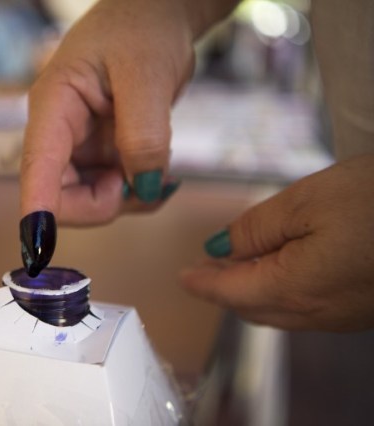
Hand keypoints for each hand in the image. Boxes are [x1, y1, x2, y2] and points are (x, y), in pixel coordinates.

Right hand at [20, 0, 195, 224]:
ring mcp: (80, 148)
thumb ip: (144, 135)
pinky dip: (139, 192)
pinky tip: (159, 173)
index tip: (36, 249)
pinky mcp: (101, 154)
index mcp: (54, 107)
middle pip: (61, 196)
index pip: (37, 168)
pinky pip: (113, 191)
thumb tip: (143, 187)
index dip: (36, 212)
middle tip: (145, 182)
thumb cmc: (142, 28)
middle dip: (104, 203)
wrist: (156, 16)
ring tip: (159, 168)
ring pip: (89, 200)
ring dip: (126, 198)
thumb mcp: (147, 76)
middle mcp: (59, 134)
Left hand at [181, 155, 373, 331]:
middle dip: (222, 288)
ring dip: (251, 292)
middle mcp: (316, 313)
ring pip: (279, 312)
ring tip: (234, 268)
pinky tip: (279, 272)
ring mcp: (343, 316)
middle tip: (202, 269)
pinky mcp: (363, 310)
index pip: (230, 292)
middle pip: (252, 307)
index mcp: (292, 288)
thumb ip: (254, 229)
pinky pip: (307, 310)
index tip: (183, 278)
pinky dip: (280, 294)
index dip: (202, 284)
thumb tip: (219, 248)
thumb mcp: (304, 202)